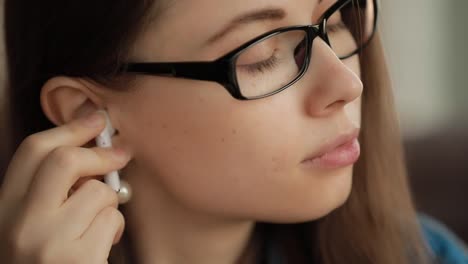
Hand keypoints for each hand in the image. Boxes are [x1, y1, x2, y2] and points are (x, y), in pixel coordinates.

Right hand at [0, 111, 130, 262]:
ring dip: (109, 204)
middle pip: (65, 160)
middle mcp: (19, 224)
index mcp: (4, 210)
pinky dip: (114, 228)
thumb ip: (52, 190)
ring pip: (98, 193)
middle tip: (121, 152)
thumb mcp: (35, 223)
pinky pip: (112, 221)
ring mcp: (47, 243)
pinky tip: (100, 246)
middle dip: (99, 152)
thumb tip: (93, 146)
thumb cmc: (46, 260)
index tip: (95, 118)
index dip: (69, 128)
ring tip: (96, 226)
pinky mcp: (77, 259)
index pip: (33, 152)